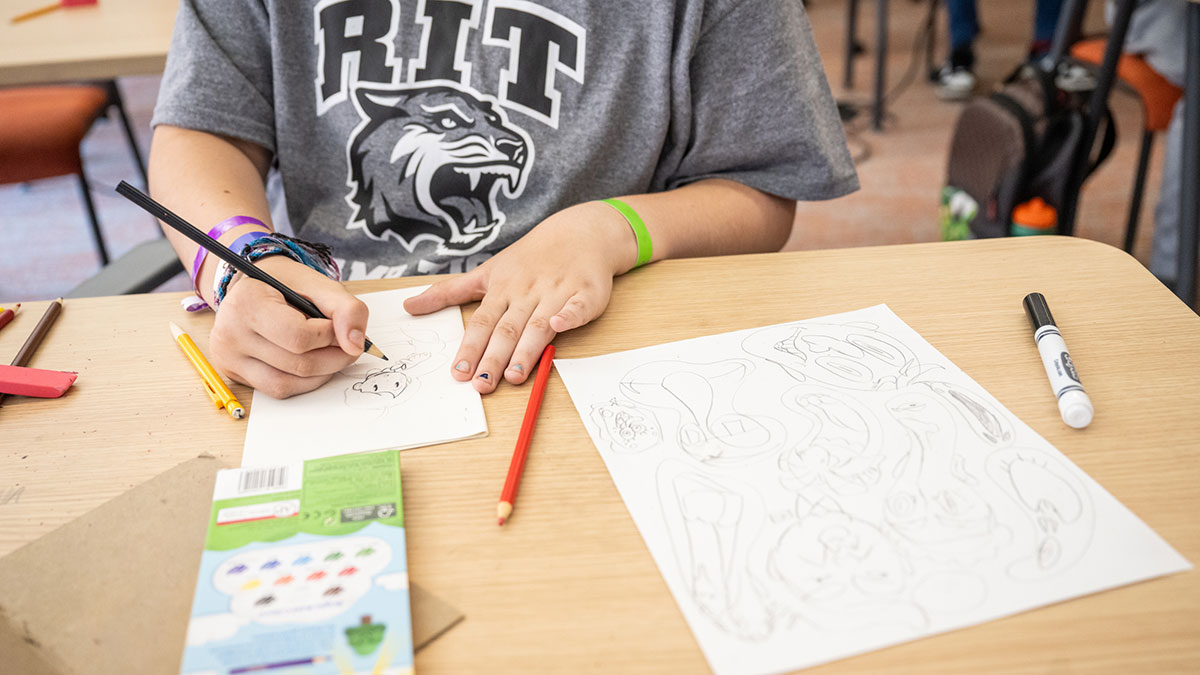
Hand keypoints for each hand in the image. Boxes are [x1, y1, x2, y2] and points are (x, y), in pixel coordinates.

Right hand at [209, 256, 368, 398]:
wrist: (254, 288)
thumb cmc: (287, 285)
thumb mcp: (321, 286)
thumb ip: (347, 310)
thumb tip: (356, 346)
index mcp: (247, 303)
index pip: (299, 336)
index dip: (330, 336)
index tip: (340, 328)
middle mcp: (230, 333)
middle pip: (297, 364)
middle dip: (334, 358)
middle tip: (347, 345)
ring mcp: (228, 357)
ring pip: (287, 384)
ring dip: (321, 374)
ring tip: (331, 354)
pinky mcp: (234, 374)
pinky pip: (277, 390)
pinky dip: (303, 382)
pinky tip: (313, 364)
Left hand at [404, 201, 636, 392]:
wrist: (578, 233)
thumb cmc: (529, 258)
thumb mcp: (487, 272)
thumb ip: (449, 292)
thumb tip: (409, 306)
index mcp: (502, 290)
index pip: (482, 323)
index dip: (470, 348)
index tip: (459, 373)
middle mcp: (527, 293)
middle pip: (508, 329)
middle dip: (494, 358)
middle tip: (481, 386)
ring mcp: (556, 293)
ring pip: (539, 324)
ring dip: (527, 350)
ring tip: (514, 376)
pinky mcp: (585, 293)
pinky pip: (577, 307)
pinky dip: (569, 316)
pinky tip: (559, 327)